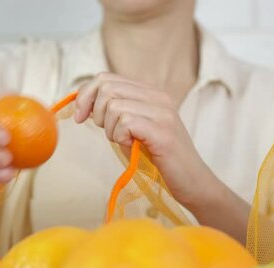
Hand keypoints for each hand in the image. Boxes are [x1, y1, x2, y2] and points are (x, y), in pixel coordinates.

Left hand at [73, 73, 219, 208]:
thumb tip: (84, 103)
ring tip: (125, 142)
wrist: (193, 183)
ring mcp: (163, 113)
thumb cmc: (160, 160)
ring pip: (114, 105)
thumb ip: (116, 113)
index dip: (86, 96)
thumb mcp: (134, 131)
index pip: (107, 78)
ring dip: (110, 129)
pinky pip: (126, 122)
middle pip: (107, 86)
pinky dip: (120, 137)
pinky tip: (132, 147)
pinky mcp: (163, 132)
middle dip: (95, 111)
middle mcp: (159, 97)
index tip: (80, 117)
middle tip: (106, 132)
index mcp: (151, 93)